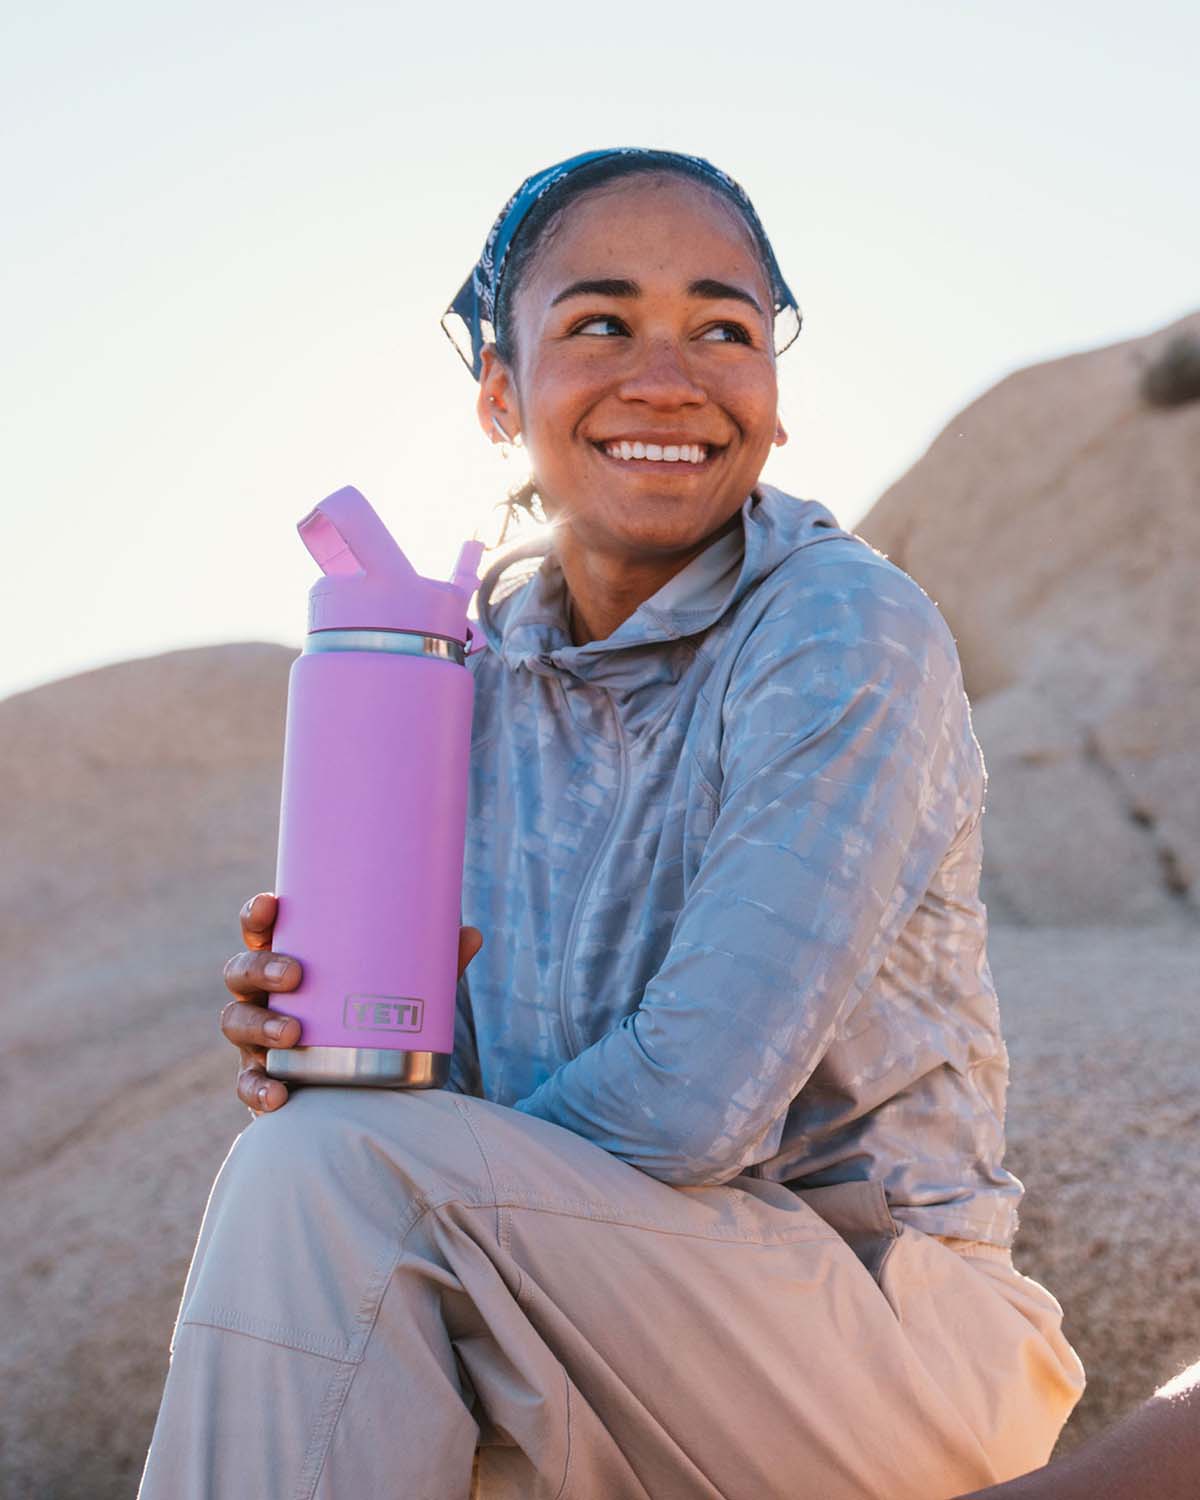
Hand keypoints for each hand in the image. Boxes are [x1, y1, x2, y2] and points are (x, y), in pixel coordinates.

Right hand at [220, 892, 483, 1115]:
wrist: (363, 1091)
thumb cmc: (373, 1022)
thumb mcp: (401, 991)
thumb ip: (430, 967)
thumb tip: (469, 934)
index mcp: (290, 962)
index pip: (261, 931)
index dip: (256, 915)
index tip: (271, 903)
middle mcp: (264, 996)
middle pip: (240, 973)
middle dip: (261, 968)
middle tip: (295, 975)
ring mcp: (257, 1039)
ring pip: (235, 1023)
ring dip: (259, 1025)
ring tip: (292, 1034)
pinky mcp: (264, 1081)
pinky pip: (247, 1085)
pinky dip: (259, 1090)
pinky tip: (279, 1096)